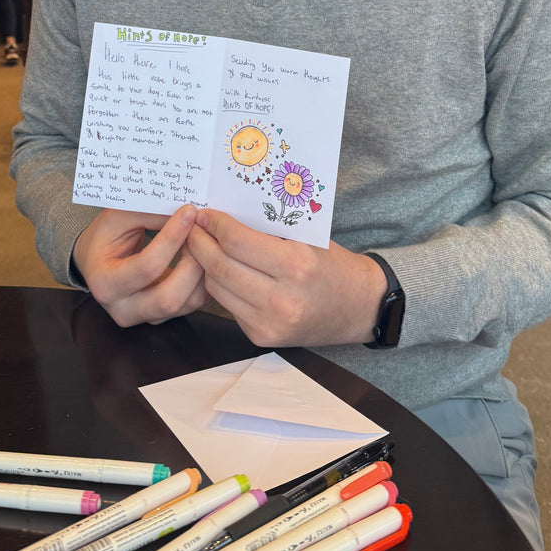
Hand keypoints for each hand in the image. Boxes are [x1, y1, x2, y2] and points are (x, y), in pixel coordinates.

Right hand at [72, 204, 206, 327]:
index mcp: (105, 283)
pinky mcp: (162, 315)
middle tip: (200, 232)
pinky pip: (193, 303)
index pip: (147, 266)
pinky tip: (201, 256)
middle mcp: (123, 308)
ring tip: (202, 242)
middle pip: (169, 298)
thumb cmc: (105, 236)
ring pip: (186, 304)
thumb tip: (187, 214)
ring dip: (202, 271)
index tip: (188, 213)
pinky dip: (203, 279)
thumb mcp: (118, 217)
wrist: (96, 259)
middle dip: (192, 263)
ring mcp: (144, 316)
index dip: (172, 239)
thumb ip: (150, 214)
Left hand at [185, 209, 386, 347]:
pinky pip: (228, 306)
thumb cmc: (332, 265)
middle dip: (199, 243)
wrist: (358, 307)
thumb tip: (225, 214)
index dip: (215, 224)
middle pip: (220, 266)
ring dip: (204, 265)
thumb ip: (268, 228)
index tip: (205, 213)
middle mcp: (281, 299)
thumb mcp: (307, 238)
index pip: (237, 242)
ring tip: (202, 246)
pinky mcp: (261, 337)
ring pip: (217, 288)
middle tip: (193, 227)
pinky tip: (221, 271)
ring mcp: (269, 323)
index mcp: (296, 265)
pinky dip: (220, 286)